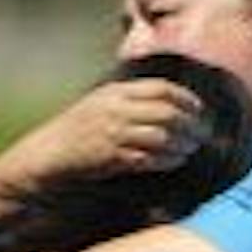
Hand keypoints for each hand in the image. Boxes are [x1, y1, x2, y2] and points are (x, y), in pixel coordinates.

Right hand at [0, 78, 205, 188]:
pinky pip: (148, 158)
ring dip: (182, 144)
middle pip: (167, 113)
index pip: (161, 89)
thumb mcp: (102, 103)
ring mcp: (112, 134)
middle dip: (191, 124)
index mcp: (116, 92)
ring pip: (161, 136)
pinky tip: (175, 161)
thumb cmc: (79, 130)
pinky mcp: (110, 157)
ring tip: (190, 149)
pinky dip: (166, 160)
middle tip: (203, 134)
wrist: (48, 153)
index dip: (186, 99)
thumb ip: (130, 100)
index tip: (200, 110)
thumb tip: (167, 104)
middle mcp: (115, 110)